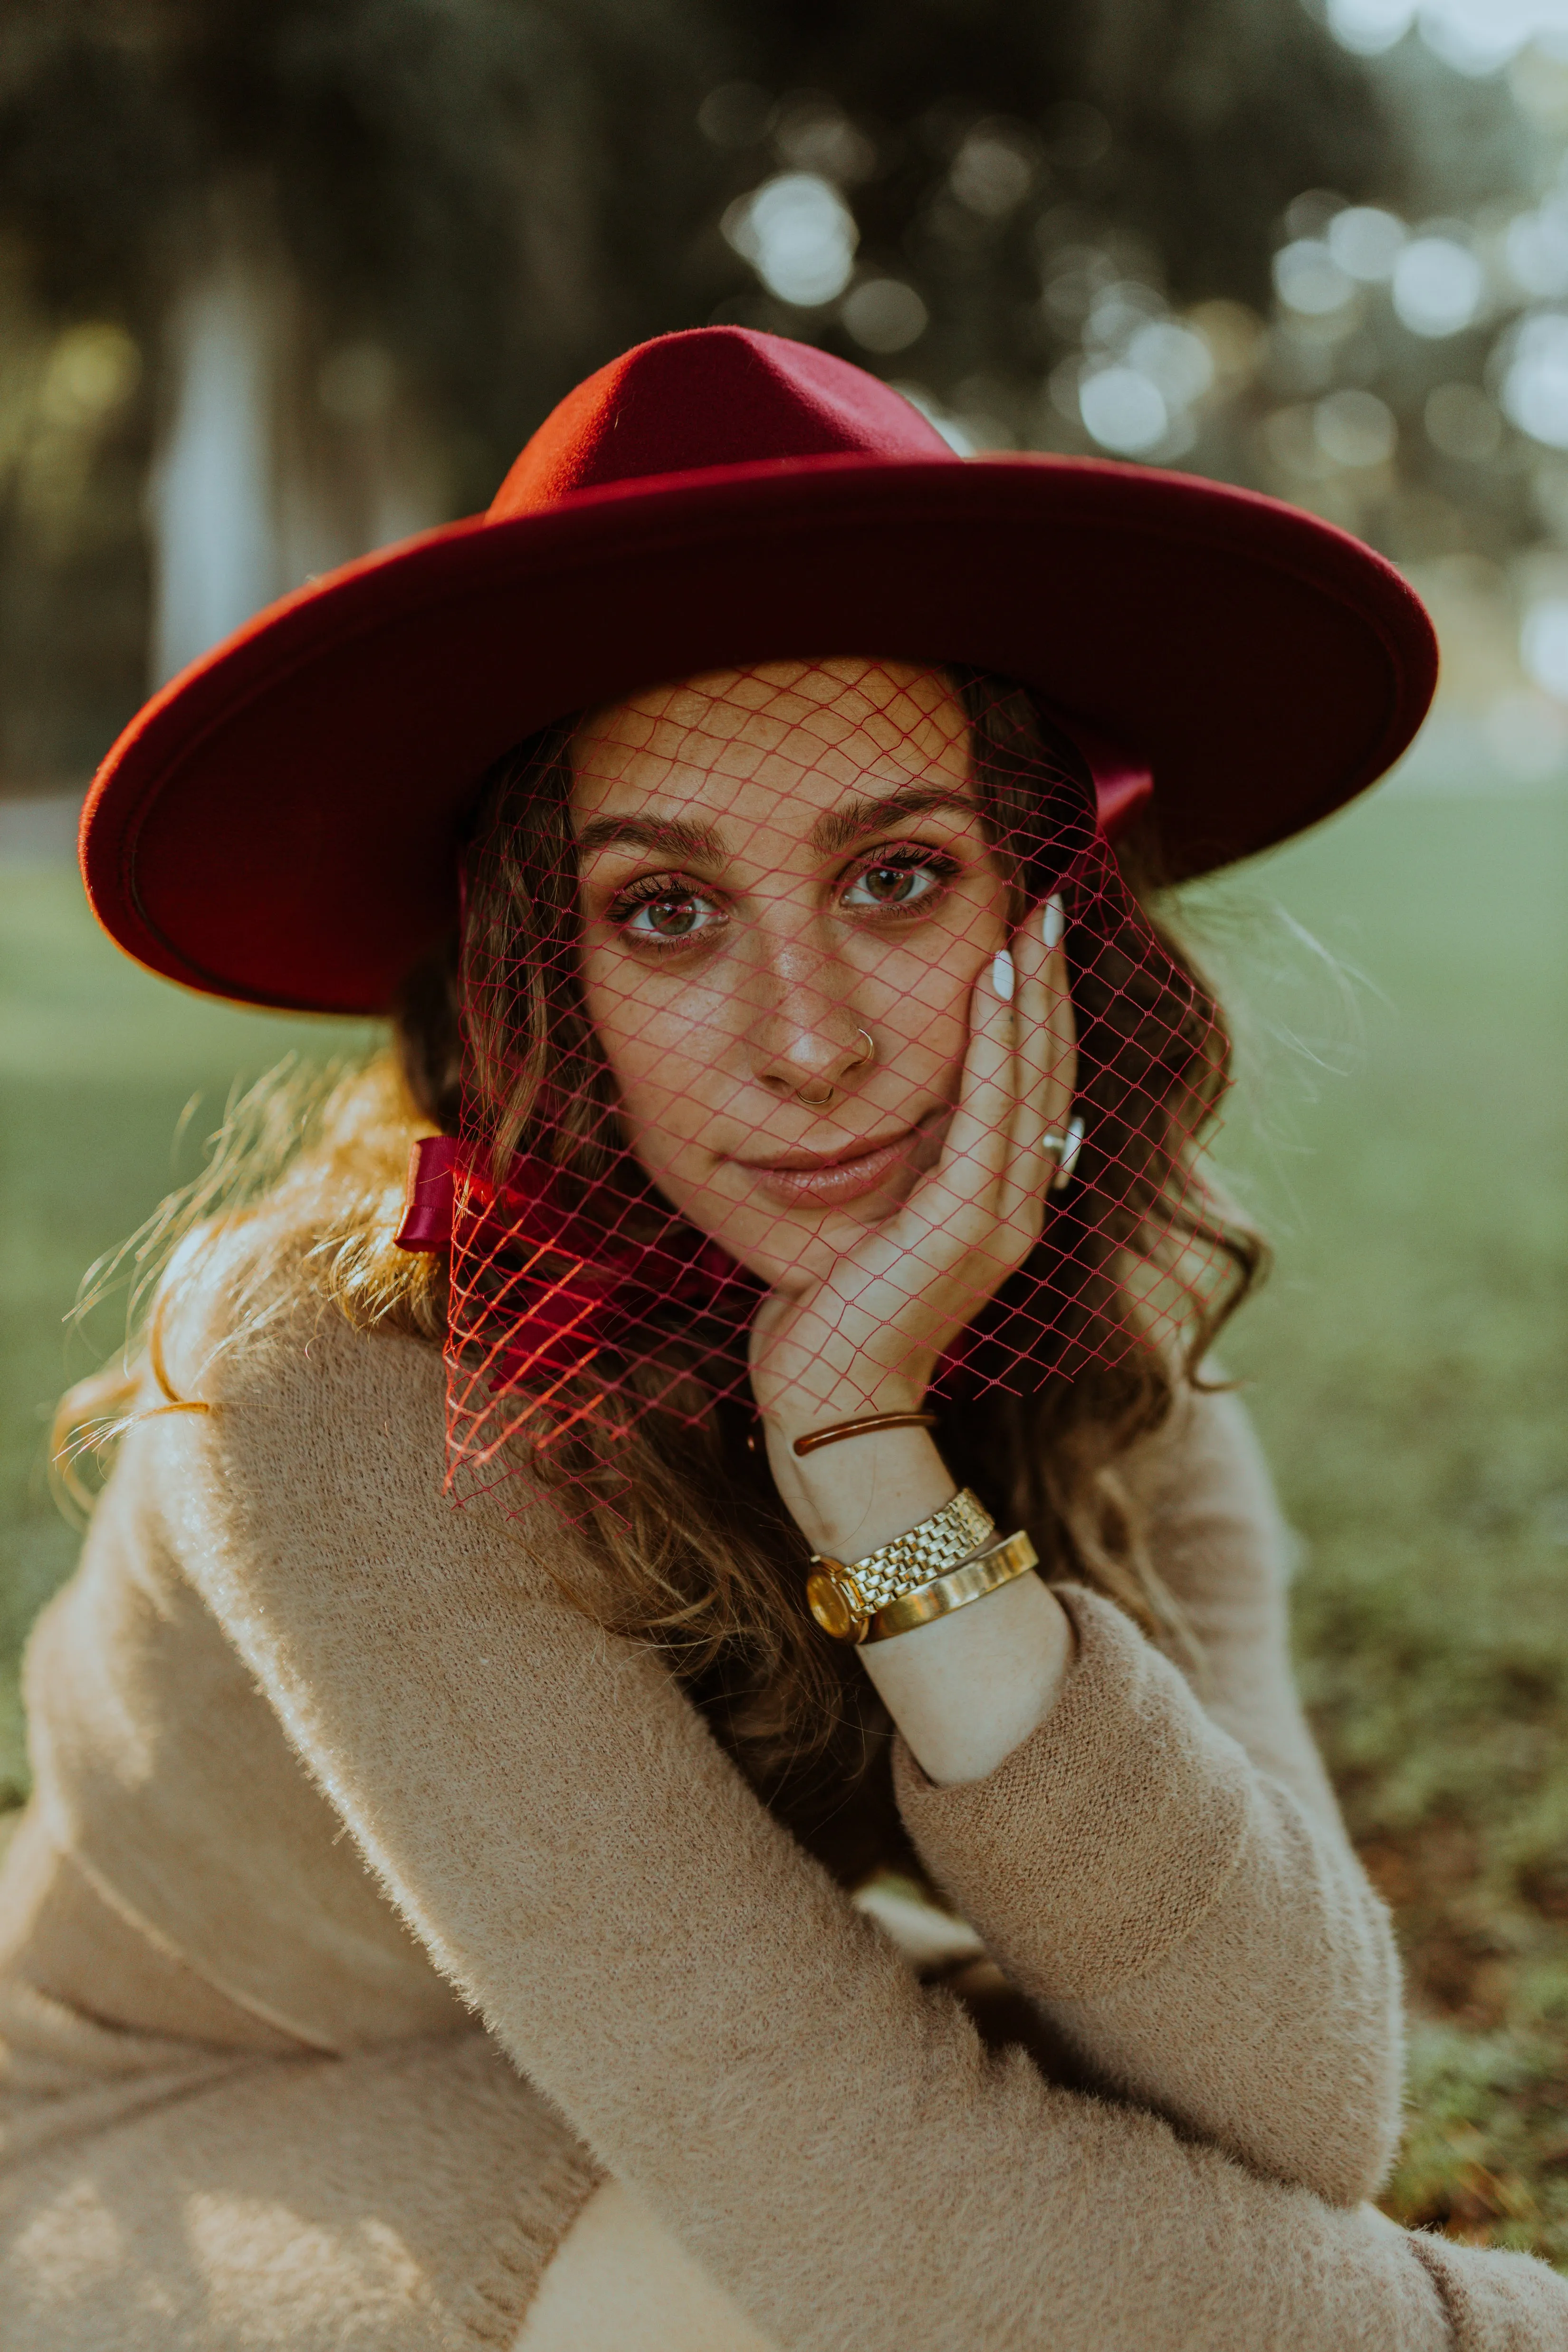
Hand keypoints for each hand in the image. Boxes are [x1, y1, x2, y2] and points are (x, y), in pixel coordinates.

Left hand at [748, 896, 1078, 1447]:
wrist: (826, 1400)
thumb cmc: (832, 1316)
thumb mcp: (875, 1223)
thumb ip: (902, 1172)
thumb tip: (897, 1112)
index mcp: (1000, 1206)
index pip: (1035, 1089)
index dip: (1039, 1014)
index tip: (1029, 941)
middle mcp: (1016, 1206)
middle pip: (1049, 1073)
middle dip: (1048, 985)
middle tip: (1046, 904)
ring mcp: (999, 1217)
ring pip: (1032, 1081)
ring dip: (1032, 994)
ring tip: (1030, 920)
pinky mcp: (965, 1223)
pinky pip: (990, 1111)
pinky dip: (997, 1040)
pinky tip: (991, 981)